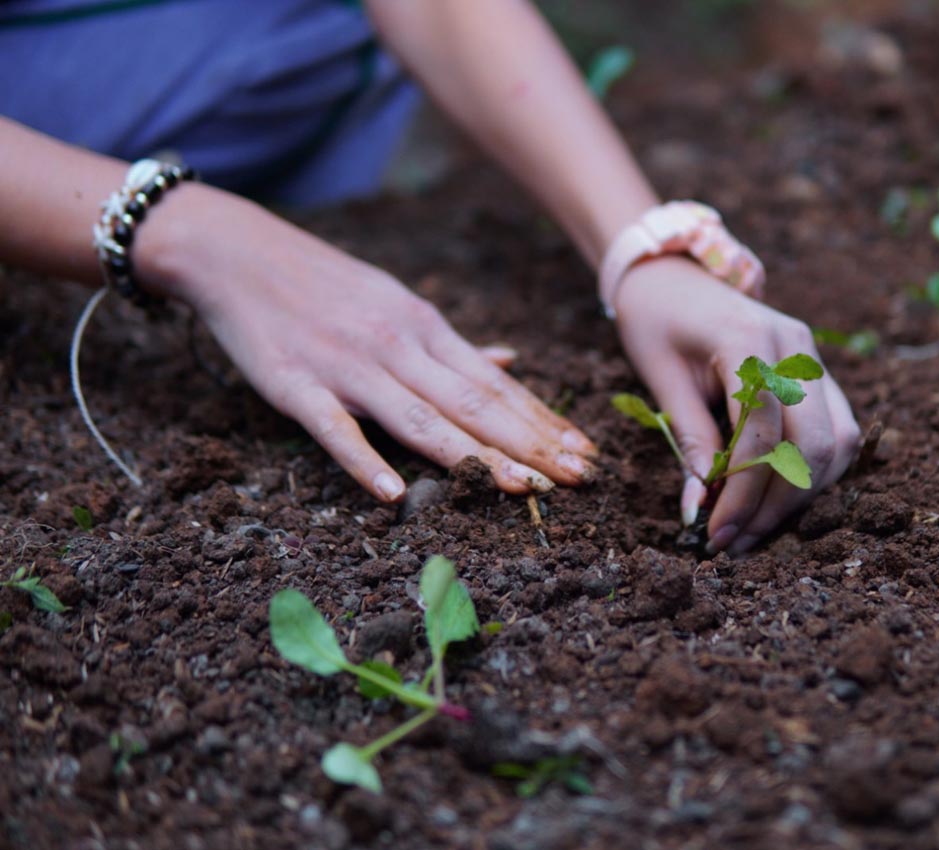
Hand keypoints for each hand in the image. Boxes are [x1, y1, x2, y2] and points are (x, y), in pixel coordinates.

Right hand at [136, 186, 597, 500]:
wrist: (233, 251)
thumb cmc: (322, 283)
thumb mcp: (396, 302)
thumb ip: (451, 345)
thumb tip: (509, 363)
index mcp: (424, 328)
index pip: (497, 384)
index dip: (544, 420)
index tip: (584, 452)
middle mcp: (397, 346)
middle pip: (474, 403)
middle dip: (532, 443)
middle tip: (579, 477)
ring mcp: (347, 366)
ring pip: (420, 418)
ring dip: (474, 456)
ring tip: (520, 488)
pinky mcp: (294, 384)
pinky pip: (334, 428)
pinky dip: (364, 460)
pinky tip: (392, 493)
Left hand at [613, 256, 860, 554]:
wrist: (674, 276)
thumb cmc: (657, 323)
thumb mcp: (662, 379)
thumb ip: (689, 442)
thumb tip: (697, 511)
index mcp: (749, 337)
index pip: (762, 431)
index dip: (742, 491)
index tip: (716, 532)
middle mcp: (796, 346)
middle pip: (811, 443)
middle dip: (776, 504)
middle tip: (735, 541)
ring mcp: (815, 357)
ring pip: (837, 442)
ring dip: (803, 495)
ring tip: (755, 528)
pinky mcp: (819, 373)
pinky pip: (838, 431)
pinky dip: (816, 472)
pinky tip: (778, 498)